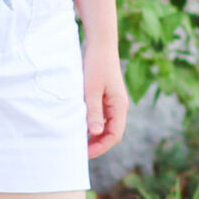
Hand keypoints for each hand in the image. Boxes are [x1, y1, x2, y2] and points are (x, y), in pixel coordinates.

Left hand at [82, 42, 128, 157]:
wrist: (101, 45)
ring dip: (95, 135)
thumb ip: (93, 111)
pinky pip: (102, 117)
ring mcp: (114, 102)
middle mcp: (119, 107)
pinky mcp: (107, 97)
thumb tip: (95, 133)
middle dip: (98, 144)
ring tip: (79, 140)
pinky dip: (93, 124)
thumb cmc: (96, 65)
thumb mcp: (92, 89)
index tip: (85, 153)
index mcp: (120, 106)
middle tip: (80, 150)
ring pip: (106, 126)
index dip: (101, 147)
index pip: (114, 135)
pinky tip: (80, 124)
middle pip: (111, 133)